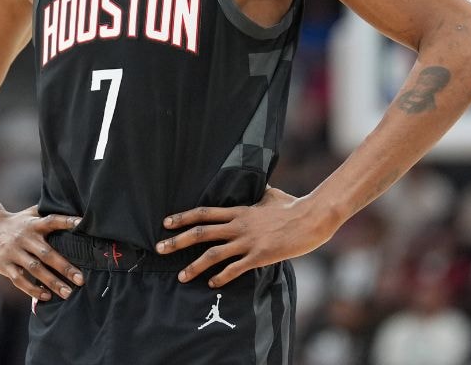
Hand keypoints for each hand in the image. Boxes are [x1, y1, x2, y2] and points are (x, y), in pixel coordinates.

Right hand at [0, 205, 84, 300]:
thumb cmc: (14, 222)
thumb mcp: (29, 214)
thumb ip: (48, 214)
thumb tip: (74, 212)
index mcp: (33, 224)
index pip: (52, 221)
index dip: (67, 221)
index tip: (81, 223)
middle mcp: (25, 238)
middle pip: (47, 253)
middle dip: (64, 267)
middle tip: (81, 279)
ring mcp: (14, 252)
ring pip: (34, 269)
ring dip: (52, 282)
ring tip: (67, 293)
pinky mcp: (4, 264)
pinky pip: (19, 279)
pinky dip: (32, 289)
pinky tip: (46, 296)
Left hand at [155, 187, 335, 287]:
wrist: (311, 217)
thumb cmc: (293, 205)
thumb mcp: (272, 195)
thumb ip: (260, 194)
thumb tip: (259, 186)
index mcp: (240, 211)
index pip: (204, 212)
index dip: (183, 217)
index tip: (166, 223)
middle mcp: (239, 226)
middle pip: (202, 233)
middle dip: (178, 241)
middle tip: (159, 249)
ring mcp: (248, 241)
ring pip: (214, 254)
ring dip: (195, 265)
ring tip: (180, 276)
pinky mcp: (260, 256)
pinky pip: (235, 268)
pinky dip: (221, 277)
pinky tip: (212, 284)